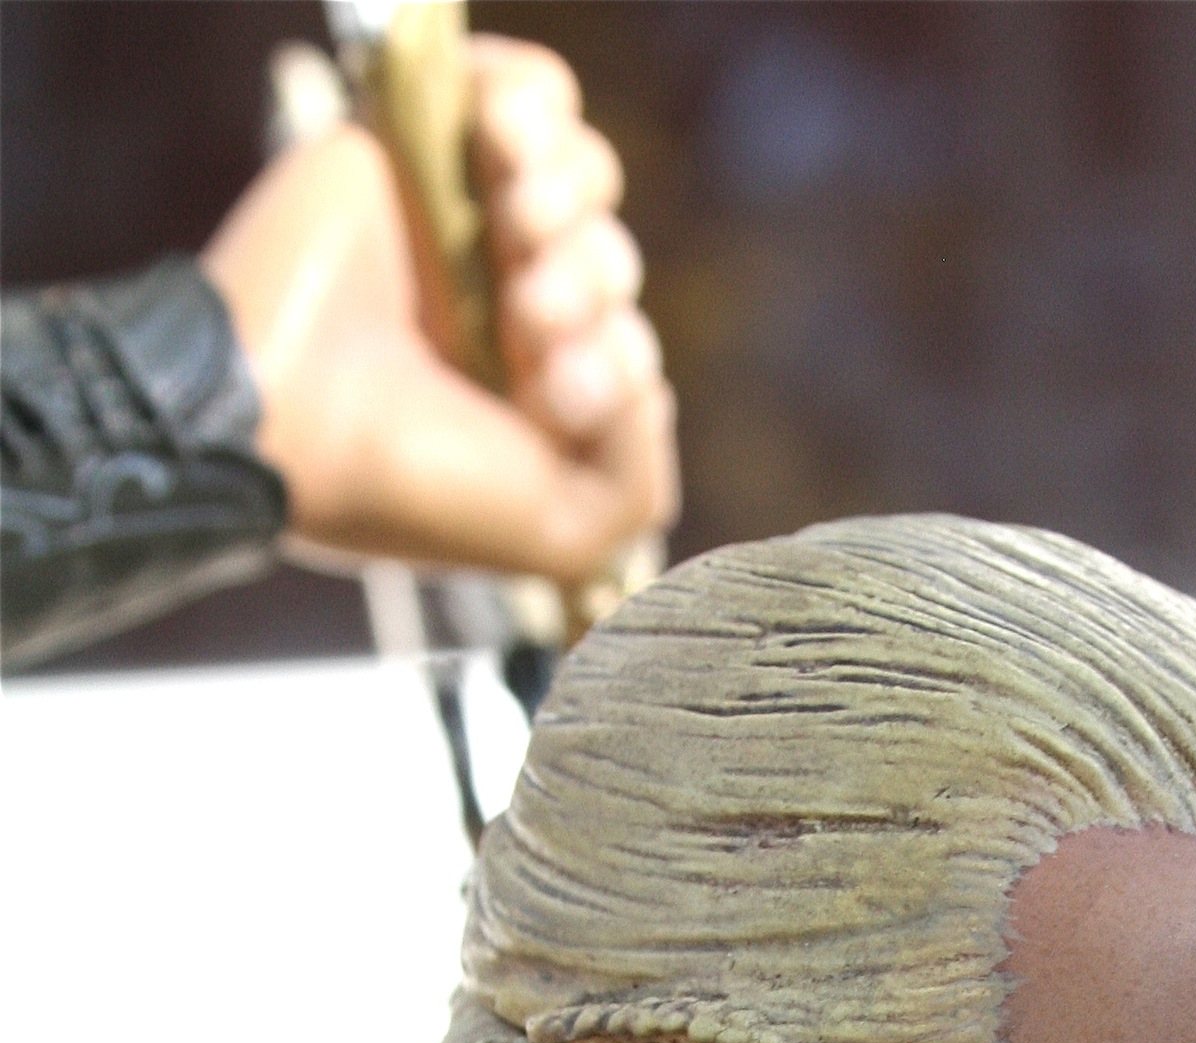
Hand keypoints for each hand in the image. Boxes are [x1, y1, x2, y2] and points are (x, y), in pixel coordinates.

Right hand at [200, 37, 677, 586]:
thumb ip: (642, 480)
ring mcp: (468, 226)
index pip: (632, 348)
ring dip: (565, 200)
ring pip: (584, 177)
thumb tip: (644, 382)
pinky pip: (534, 91)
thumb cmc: (412, 483)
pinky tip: (501, 143)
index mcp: (540, 401)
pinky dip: (534, 104)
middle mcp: (508, 311)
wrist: (284, 412)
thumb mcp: (566, 533)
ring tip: (515, 226)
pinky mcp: (423, 146)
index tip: (556, 395)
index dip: (617, 362)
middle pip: (610, 262)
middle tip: (529, 319)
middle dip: (585, 289)